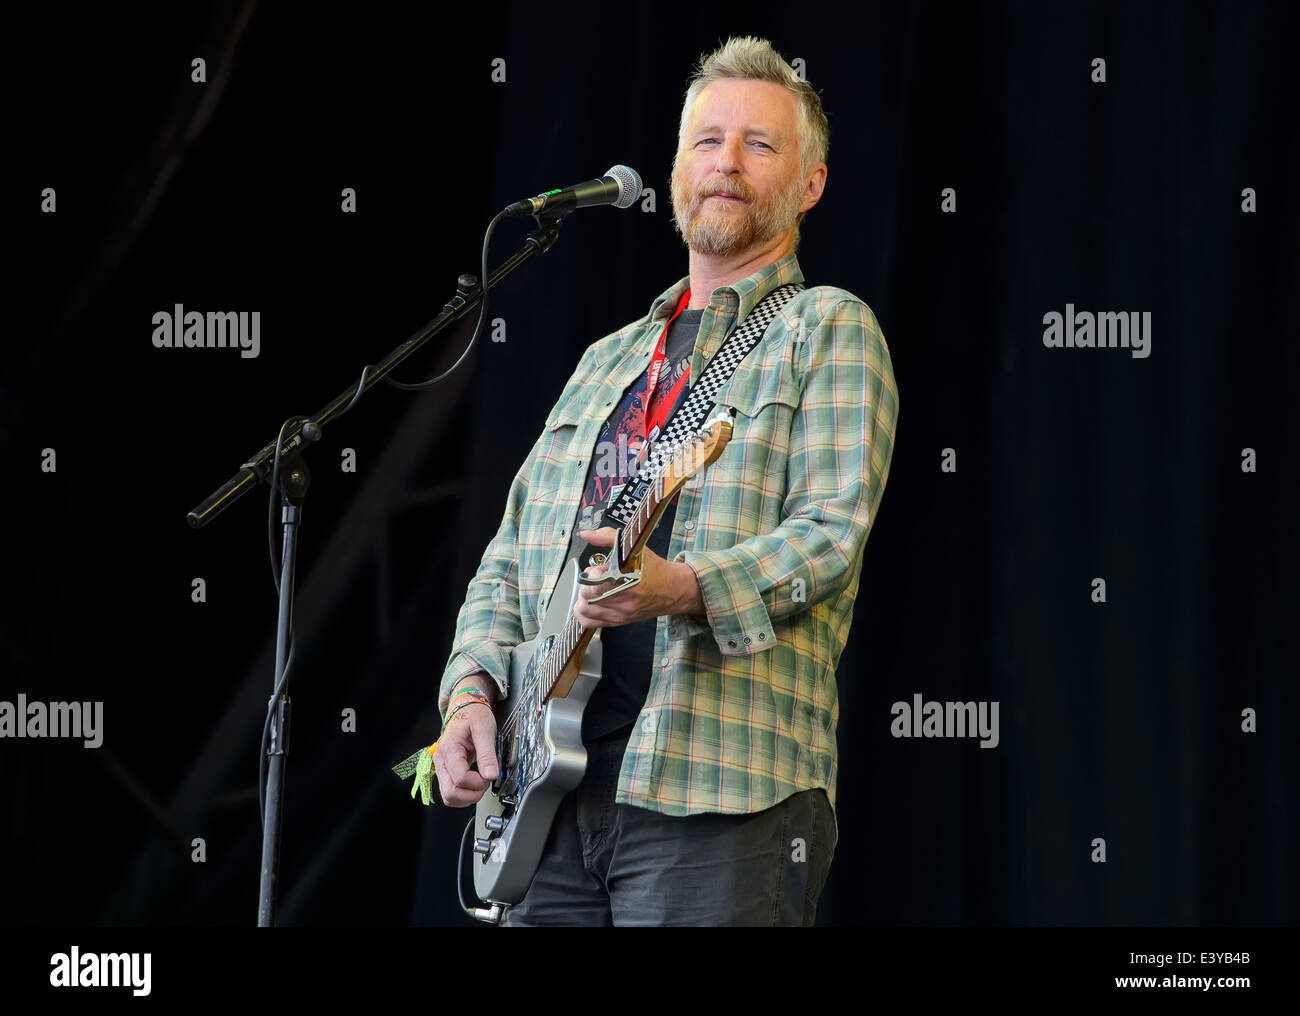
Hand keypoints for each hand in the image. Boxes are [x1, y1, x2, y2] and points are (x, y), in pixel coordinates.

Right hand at [433, 677, 499, 806]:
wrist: (466, 709)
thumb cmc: (474, 716)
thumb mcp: (484, 730)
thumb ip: (487, 754)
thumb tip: (491, 775)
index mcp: (449, 749)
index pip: (460, 778)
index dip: (478, 782)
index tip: (490, 775)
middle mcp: (440, 760)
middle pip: (450, 792)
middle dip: (471, 794)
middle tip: (486, 783)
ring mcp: (441, 767)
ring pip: (448, 796)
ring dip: (467, 797)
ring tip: (480, 784)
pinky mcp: (445, 771)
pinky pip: (450, 792)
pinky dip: (463, 795)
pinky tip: (474, 786)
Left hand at [573, 526, 702, 629]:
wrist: (674, 590)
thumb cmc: (656, 570)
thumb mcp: (635, 548)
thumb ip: (608, 537)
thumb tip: (587, 534)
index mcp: (628, 582)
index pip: (595, 584)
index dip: (592, 574)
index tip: (599, 569)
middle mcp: (623, 602)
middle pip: (586, 598)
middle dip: (585, 584)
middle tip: (595, 578)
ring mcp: (620, 614)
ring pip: (584, 612)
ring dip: (583, 598)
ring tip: (592, 589)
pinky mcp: (618, 621)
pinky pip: (590, 623)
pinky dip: (584, 613)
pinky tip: (590, 602)